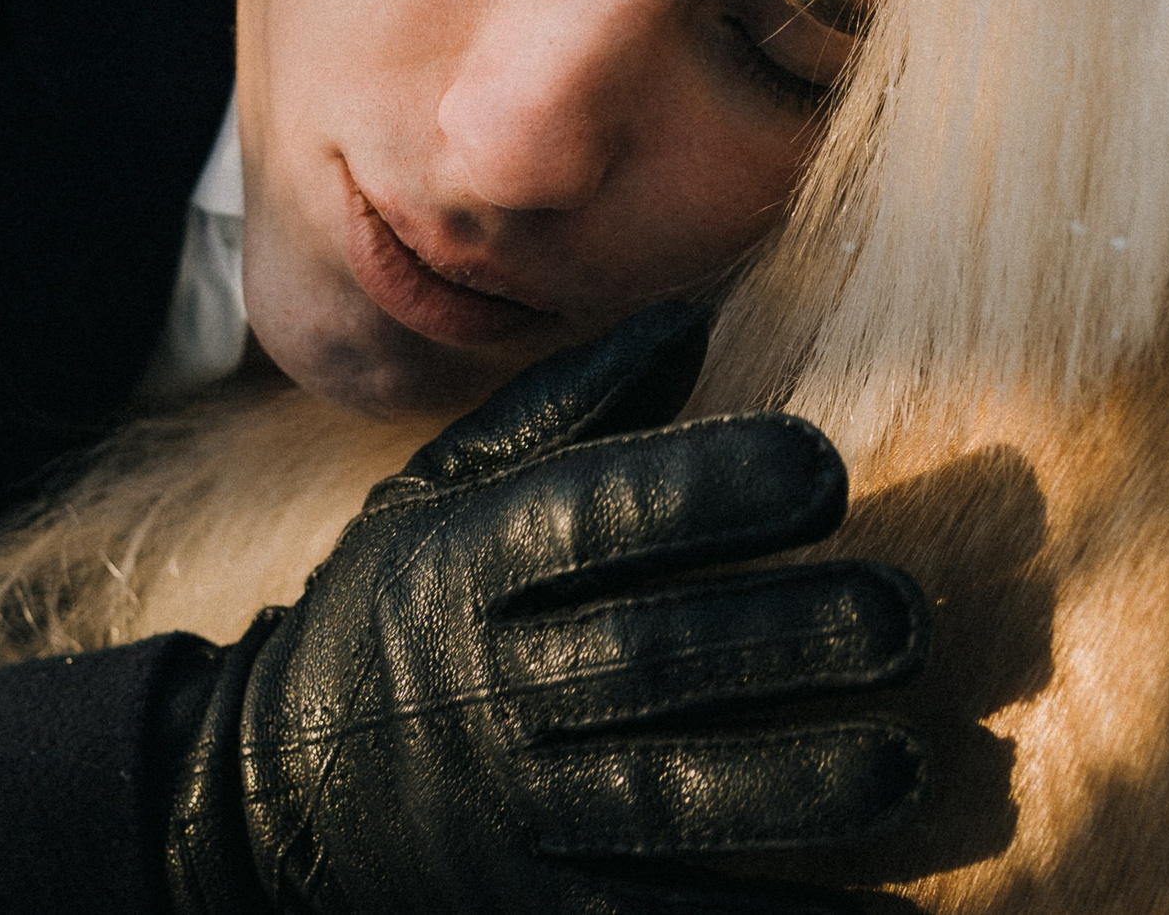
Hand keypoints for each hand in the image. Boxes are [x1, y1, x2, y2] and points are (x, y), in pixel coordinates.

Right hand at [168, 301, 928, 913]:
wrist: (258, 798)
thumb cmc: (392, 608)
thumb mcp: (438, 489)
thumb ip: (565, 406)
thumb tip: (697, 312)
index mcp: (466, 561)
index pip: (594, 514)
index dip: (711, 488)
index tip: (826, 471)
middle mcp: (483, 682)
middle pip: (651, 656)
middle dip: (789, 636)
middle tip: (904, 617)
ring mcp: (504, 807)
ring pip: (666, 796)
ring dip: (800, 784)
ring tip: (910, 759)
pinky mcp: (523, 908)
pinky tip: (877, 914)